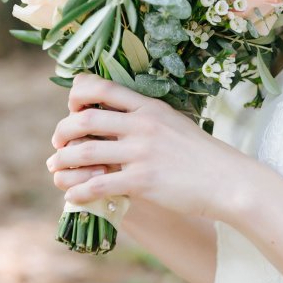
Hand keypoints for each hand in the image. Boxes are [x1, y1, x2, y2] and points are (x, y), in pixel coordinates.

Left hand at [46, 72, 251, 219]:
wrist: (226, 179)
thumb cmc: (199, 153)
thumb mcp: (173, 121)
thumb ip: (144, 117)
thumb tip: (114, 118)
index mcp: (149, 106)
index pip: (102, 87)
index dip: (77, 95)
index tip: (72, 109)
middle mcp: (142, 125)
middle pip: (85, 118)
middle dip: (62, 131)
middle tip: (58, 143)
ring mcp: (141, 153)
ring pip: (84, 152)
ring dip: (62, 162)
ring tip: (56, 169)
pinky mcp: (142, 181)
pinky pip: (97, 184)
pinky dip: (78, 190)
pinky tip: (73, 195)